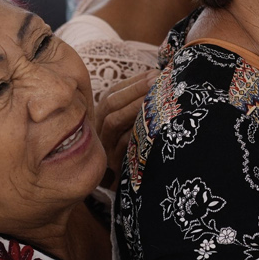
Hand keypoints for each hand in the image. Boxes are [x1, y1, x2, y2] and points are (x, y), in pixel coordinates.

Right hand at [94, 68, 154, 183]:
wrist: (126, 186)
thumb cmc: (134, 148)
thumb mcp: (133, 124)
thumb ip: (139, 103)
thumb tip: (160, 76)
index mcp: (102, 116)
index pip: (112, 93)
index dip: (133, 82)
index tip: (155, 73)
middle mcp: (98, 130)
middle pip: (110, 104)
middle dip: (134, 90)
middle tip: (158, 80)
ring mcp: (104, 147)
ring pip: (113, 123)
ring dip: (135, 107)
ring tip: (156, 97)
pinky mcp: (114, 164)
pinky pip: (122, 145)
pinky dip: (136, 132)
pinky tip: (153, 126)